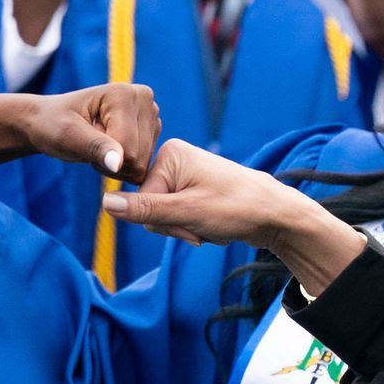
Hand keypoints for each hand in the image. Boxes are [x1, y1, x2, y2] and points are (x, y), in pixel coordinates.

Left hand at [19, 83, 159, 182]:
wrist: (48, 121)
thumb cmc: (52, 124)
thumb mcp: (67, 135)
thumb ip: (95, 147)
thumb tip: (118, 163)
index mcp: (124, 94)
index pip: (127, 148)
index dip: (102, 157)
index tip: (83, 141)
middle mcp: (144, 99)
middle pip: (138, 157)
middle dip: (111, 162)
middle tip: (90, 146)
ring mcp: (151, 113)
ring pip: (142, 164)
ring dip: (116, 165)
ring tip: (98, 147)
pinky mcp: (152, 128)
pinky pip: (143, 166)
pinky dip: (124, 166)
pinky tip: (109, 150)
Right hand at [102, 139, 321, 246]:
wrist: (277, 214)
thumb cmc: (237, 208)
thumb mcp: (186, 213)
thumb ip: (144, 210)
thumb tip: (105, 204)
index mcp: (169, 155)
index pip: (139, 201)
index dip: (164, 223)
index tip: (192, 227)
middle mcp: (174, 159)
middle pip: (151, 208)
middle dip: (175, 227)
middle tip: (202, 229)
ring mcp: (185, 174)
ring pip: (164, 216)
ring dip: (186, 229)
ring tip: (211, 226)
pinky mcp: (194, 188)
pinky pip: (179, 215)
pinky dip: (194, 226)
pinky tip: (213, 225)